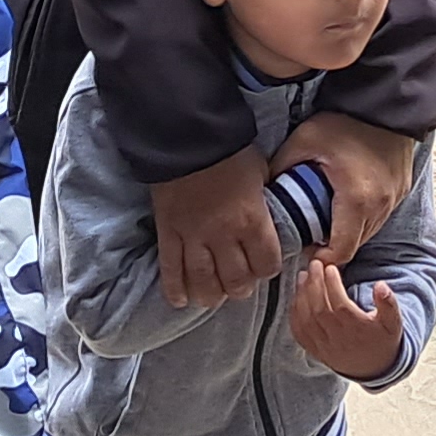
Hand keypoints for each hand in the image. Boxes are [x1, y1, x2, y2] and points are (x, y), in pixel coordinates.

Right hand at [153, 150, 285, 309]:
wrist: (187, 136)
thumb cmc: (230, 150)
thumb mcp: (260, 173)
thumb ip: (263, 202)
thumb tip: (267, 217)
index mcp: (252, 219)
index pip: (266, 264)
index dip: (266, 269)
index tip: (263, 265)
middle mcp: (224, 235)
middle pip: (236, 280)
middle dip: (240, 287)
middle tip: (238, 283)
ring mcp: (193, 236)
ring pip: (203, 281)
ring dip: (211, 294)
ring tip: (213, 296)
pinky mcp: (168, 233)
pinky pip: (170, 269)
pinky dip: (175, 289)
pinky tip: (182, 300)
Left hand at [279, 112, 420, 261]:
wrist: (385, 101)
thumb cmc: (346, 121)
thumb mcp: (304, 141)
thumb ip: (280, 168)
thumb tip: (262, 191)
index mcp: (356, 200)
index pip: (340, 252)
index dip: (320, 259)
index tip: (306, 251)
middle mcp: (380, 206)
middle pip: (354, 245)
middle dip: (332, 246)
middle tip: (311, 235)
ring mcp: (394, 199)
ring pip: (368, 233)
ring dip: (348, 232)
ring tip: (327, 218)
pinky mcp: (401, 190)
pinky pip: (380, 216)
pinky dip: (363, 218)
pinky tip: (347, 201)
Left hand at [287, 259, 405, 381]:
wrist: (373, 369)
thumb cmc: (382, 341)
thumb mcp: (393, 323)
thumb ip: (389, 303)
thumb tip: (381, 285)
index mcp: (357, 331)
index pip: (340, 305)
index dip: (333, 285)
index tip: (330, 267)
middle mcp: (338, 339)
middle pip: (319, 310)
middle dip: (314, 284)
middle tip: (314, 265)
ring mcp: (324, 346)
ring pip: (307, 320)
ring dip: (302, 295)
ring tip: (303, 276)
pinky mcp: (314, 349)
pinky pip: (299, 332)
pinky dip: (294, 313)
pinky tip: (296, 297)